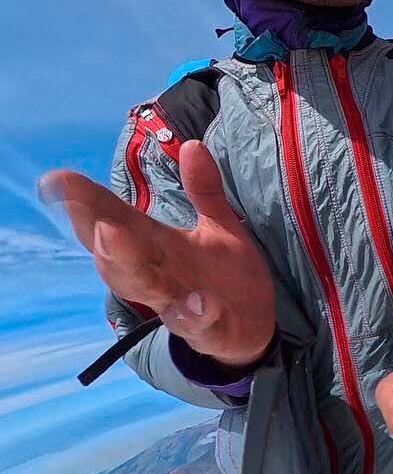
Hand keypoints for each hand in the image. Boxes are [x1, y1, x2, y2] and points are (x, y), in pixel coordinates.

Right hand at [38, 140, 275, 367]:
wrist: (252, 328)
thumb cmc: (224, 275)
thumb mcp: (219, 226)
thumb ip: (203, 189)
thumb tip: (191, 144)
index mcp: (157, 247)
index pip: (114, 220)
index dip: (86, 202)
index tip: (58, 180)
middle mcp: (159, 275)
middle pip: (117, 258)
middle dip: (101, 237)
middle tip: (92, 215)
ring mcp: (180, 303)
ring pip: (144, 290)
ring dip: (129, 266)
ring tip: (115, 238)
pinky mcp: (208, 329)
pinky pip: (197, 323)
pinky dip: (196, 313)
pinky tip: (200, 301)